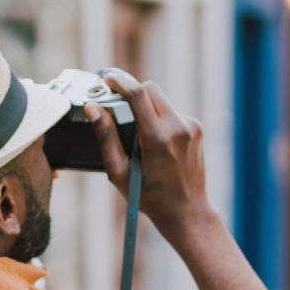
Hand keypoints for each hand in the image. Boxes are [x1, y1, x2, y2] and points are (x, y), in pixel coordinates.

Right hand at [83, 70, 209, 245]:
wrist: (186, 211)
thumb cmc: (148, 197)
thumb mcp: (119, 171)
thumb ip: (105, 137)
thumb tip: (93, 108)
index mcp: (157, 138)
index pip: (138, 94)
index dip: (119, 81)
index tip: (107, 78)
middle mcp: (178, 127)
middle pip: (151, 89)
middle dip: (132, 92)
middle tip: (116, 105)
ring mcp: (191, 126)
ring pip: (162, 100)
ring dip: (146, 107)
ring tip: (136, 133)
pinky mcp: (197, 128)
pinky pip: (172, 113)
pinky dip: (159, 119)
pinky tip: (154, 142)